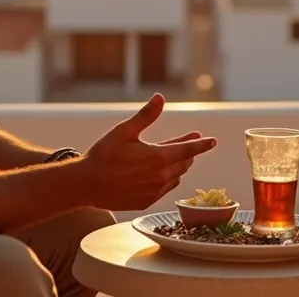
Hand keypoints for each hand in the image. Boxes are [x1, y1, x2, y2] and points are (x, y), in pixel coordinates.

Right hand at [78, 94, 217, 210]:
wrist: (85, 184)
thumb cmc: (103, 155)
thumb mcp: (124, 131)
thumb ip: (146, 116)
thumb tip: (160, 97)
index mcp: (158, 158)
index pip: (188, 150)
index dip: (201, 144)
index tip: (213, 141)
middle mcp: (160, 177)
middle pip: (183, 163)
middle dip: (188, 152)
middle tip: (189, 142)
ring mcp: (154, 192)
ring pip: (175, 177)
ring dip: (178, 166)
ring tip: (172, 157)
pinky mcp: (146, 202)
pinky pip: (164, 189)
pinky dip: (166, 180)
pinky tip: (158, 174)